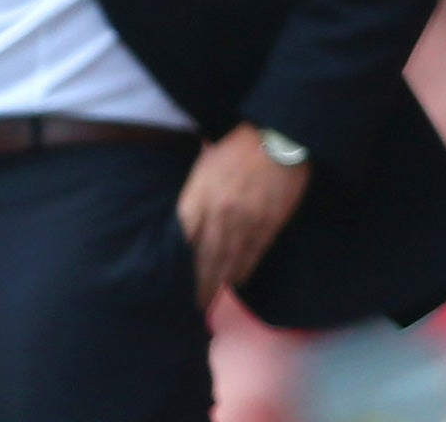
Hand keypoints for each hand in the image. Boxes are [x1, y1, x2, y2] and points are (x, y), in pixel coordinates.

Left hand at [176, 124, 310, 304]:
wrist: (277, 140)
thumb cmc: (233, 149)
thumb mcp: (203, 168)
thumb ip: (193, 198)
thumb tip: (183, 225)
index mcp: (200, 197)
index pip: (183, 240)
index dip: (177, 265)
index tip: (168, 283)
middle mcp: (221, 214)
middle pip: (205, 258)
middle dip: (196, 284)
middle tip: (188, 305)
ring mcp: (247, 223)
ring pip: (229, 262)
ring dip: (218, 284)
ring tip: (206, 302)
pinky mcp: (270, 226)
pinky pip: (254, 256)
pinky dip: (243, 273)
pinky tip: (234, 284)